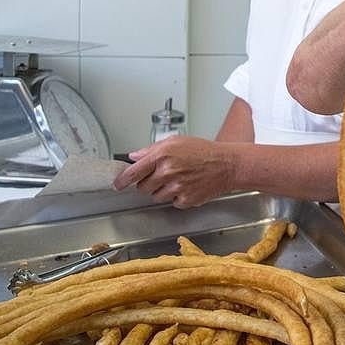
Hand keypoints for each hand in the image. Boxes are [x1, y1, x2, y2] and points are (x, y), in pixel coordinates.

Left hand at [112, 136, 237, 208]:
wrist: (227, 165)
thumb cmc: (204, 151)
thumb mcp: (177, 141)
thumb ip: (152, 149)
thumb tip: (135, 156)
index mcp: (162, 155)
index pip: (134, 172)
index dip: (122, 180)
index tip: (117, 184)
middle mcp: (167, 172)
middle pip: (143, 187)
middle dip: (149, 183)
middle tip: (164, 175)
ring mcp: (176, 188)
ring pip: (156, 197)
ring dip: (163, 191)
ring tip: (179, 180)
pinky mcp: (186, 200)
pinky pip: (172, 203)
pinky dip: (177, 197)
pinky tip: (187, 187)